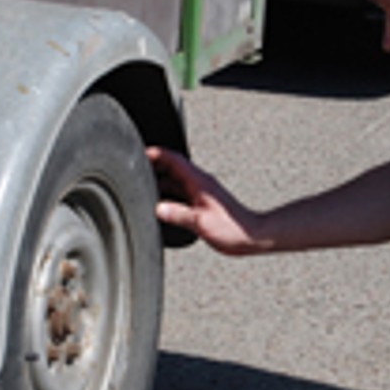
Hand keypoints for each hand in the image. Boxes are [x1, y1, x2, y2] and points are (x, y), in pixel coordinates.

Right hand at [147, 147, 263, 255]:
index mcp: (199, 181)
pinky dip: (169, 195)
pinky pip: (181, 194)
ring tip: (145, 188)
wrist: (252, 236)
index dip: (156, 154)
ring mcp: (201, 193)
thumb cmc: (232, 228)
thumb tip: (158, 208)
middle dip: (155, 167)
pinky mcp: (203, 203)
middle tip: (137, 171)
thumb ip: (178, 214)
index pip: (174, 159)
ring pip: (176, 181)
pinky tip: (162, 205)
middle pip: (173, 168)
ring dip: (161, 182)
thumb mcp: (201, 222)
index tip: (140, 153)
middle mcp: (199, 183)